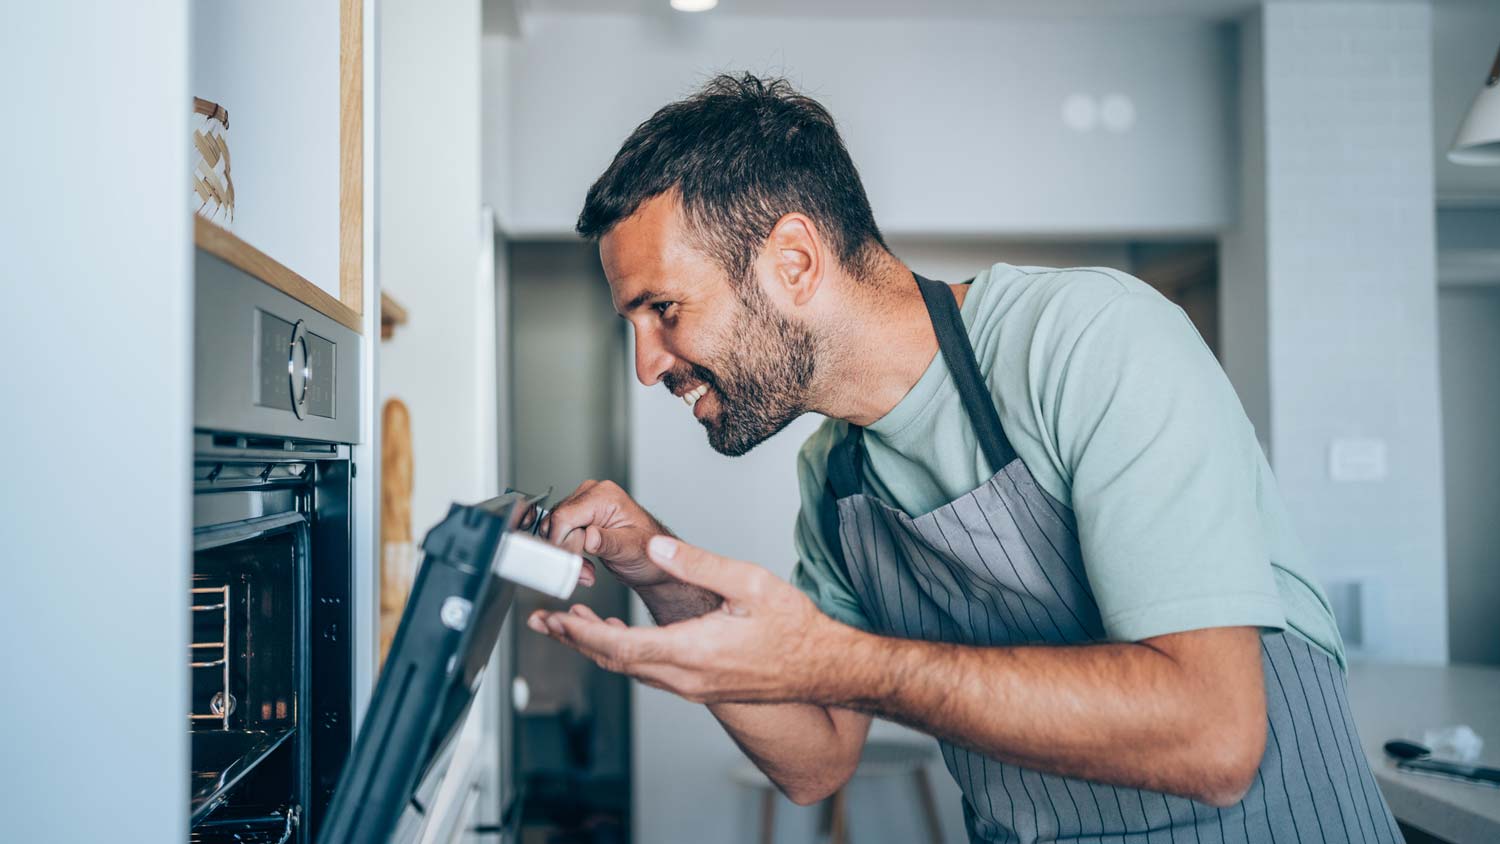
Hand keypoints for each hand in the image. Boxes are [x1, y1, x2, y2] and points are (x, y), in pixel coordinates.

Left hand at [526, 536, 843, 704]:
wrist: (825, 668)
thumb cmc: (795, 628)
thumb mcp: (750, 582)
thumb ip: (699, 564)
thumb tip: (656, 548)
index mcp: (695, 651)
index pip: (621, 647)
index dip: (583, 634)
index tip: (556, 618)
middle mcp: (688, 678)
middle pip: (616, 663)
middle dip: (576, 640)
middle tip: (545, 622)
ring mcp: (693, 687)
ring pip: (631, 670)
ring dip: (597, 648)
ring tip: (570, 627)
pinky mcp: (701, 687)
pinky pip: (650, 673)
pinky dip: (624, 654)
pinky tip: (616, 639)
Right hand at [542, 480, 671, 589]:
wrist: (652, 561)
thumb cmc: (648, 553)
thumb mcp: (631, 549)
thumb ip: (609, 542)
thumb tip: (590, 537)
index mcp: (605, 495)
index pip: (564, 516)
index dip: (561, 542)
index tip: (570, 563)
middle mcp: (591, 495)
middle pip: (555, 523)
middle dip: (566, 552)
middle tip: (584, 572)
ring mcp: (583, 505)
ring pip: (553, 530)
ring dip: (567, 556)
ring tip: (587, 571)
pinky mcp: (578, 518)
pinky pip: (559, 535)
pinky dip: (568, 554)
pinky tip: (584, 565)